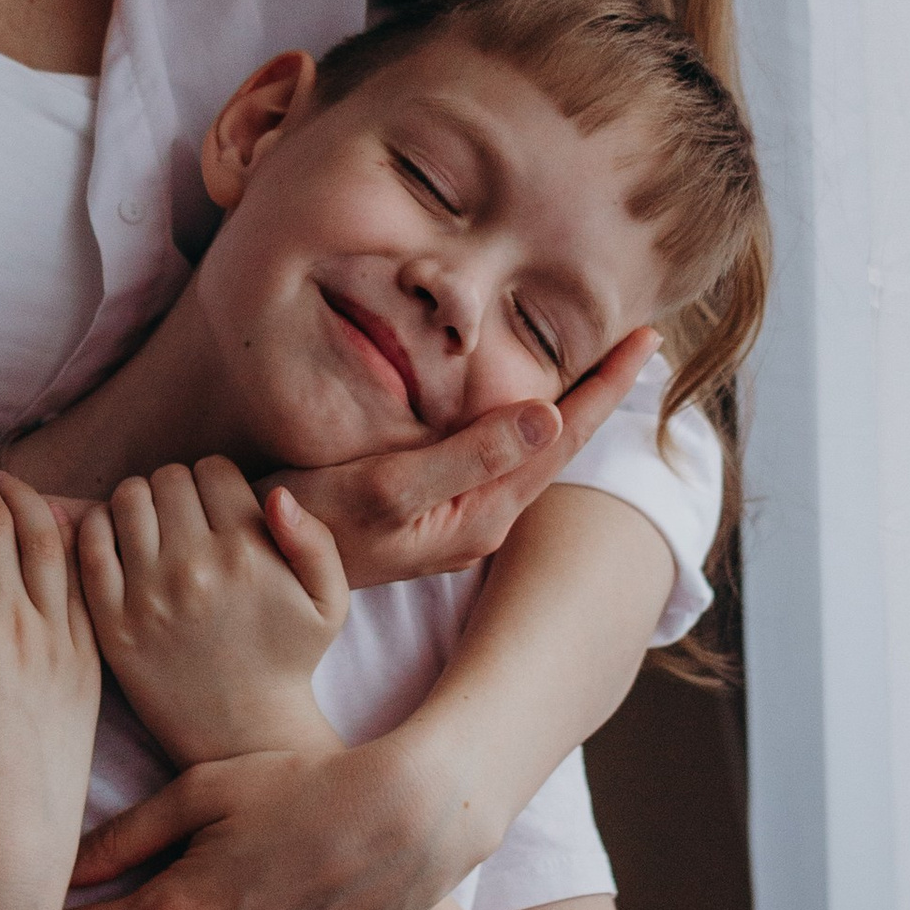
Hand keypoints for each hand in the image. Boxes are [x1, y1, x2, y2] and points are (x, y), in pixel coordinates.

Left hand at [76, 459, 348, 766]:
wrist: (242, 734)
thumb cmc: (288, 659)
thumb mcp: (329, 601)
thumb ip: (314, 539)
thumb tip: (277, 495)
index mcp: (247, 552)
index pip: (212, 469)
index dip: (217, 482)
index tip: (218, 509)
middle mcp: (194, 566)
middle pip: (168, 478)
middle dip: (178, 490)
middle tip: (186, 521)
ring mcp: (147, 594)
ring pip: (127, 498)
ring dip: (140, 505)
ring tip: (155, 531)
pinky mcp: (112, 621)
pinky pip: (91, 542)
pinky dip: (101, 530)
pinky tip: (124, 548)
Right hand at [274, 325, 657, 590]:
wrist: (263, 571)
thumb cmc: (311, 525)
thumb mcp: (388, 487)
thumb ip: (470, 454)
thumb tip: (551, 417)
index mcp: (484, 511)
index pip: (562, 437)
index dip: (605, 385)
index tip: (646, 337)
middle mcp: (484, 519)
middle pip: (560, 443)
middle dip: (601, 391)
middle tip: (643, 340)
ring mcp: (461, 516)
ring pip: (534, 450)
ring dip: (571, 404)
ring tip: (606, 363)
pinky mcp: (436, 507)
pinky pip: (501, 455)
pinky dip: (527, 419)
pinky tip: (533, 401)